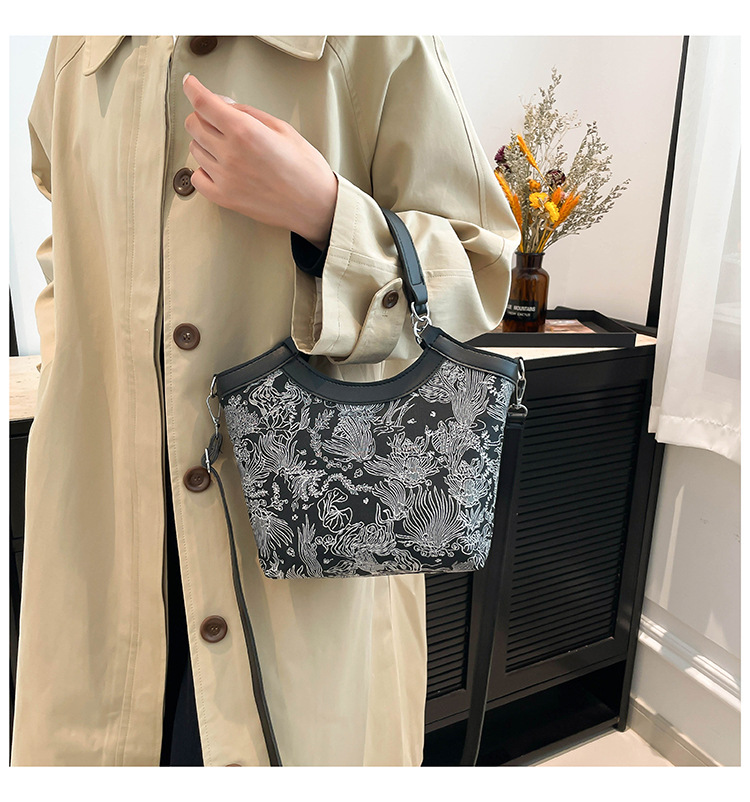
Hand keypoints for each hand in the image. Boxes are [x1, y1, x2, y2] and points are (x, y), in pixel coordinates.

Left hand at [182, 73, 336, 249]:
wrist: (316, 205)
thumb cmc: (305, 168)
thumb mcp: (281, 128)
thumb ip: (247, 112)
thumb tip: (223, 104)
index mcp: (245, 131)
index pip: (203, 102)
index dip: (193, 88)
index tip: (190, 83)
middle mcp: (230, 154)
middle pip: (193, 124)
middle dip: (202, 116)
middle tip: (219, 121)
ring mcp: (225, 178)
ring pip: (194, 149)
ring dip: (206, 143)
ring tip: (230, 149)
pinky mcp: (224, 198)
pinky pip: (197, 177)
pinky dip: (204, 169)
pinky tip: (221, 168)